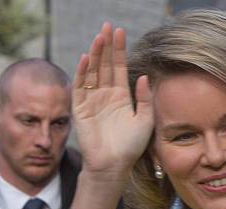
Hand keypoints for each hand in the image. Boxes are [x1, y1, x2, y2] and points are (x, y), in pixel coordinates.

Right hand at [73, 22, 153, 180]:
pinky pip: (80, 87)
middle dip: (106, 46)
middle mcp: (105, 95)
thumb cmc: (131, 146)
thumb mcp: (144, 120)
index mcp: (121, 96)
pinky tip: (86, 59)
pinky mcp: (80, 109)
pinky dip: (82, 73)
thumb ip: (144, 99)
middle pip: (104, 65)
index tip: (120, 32)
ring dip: (95, 55)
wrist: (114, 164)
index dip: (119, 50)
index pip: (118, 67)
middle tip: (107, 26)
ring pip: (92, 72)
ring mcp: (91, 101)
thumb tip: (145, 76)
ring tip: (99, 38)